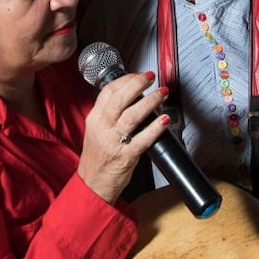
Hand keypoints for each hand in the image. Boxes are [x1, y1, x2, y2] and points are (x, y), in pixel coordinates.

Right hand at [76, 70, 170, 204]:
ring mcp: (113, 142)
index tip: (139, 74)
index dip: (125, 80)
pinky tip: (165, 119)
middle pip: (119, 100)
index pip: (108, 92)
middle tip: (151, 77)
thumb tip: (130, 95)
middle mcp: (102, 128)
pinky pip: (143, 139)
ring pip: (132, 116)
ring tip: (162, 93)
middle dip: (137, 84)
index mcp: (94, 119)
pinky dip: (155, 128)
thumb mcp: (96, 130)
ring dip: (150, 102)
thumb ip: (109, 114)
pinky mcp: (126, 156)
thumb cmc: (98, 156)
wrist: (93, 183)